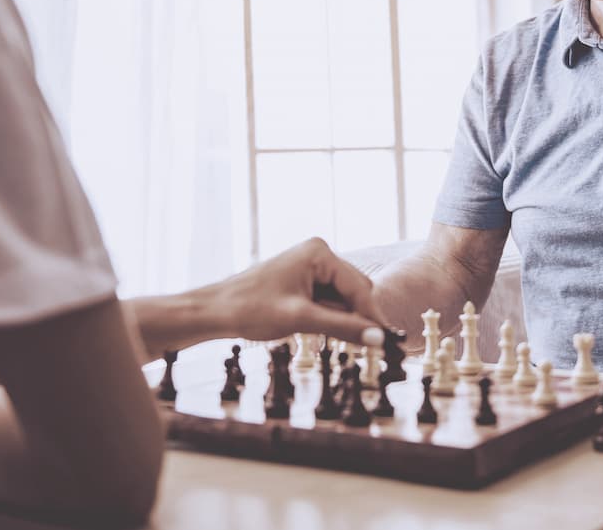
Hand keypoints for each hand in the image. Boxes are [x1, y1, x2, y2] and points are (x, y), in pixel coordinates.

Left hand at [213, 237, 385, 344]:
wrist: (215, 311)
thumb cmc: (250, 309)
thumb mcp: (300, 319)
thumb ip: (342, 327)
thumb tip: (377, 338)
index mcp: (319, 253)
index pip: (359, 287)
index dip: (372, 316)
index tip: (387, 342)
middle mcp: (318, 254)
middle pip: (355, 291)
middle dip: (358, 318)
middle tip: (369, 348)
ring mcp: (310, 267)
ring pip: (343, 299)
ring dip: (343, 320)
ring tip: (336, 341)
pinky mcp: (303, 281)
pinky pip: (328, 301)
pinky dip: (330, 318)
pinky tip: (321, 332)